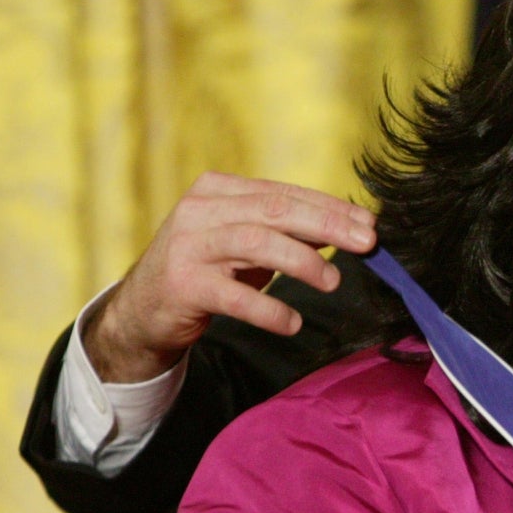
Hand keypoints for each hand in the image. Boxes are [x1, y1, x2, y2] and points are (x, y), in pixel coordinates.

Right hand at [83, 173, 375, 382]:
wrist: (143, 309)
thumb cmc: (206, 271)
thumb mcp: (245, 244)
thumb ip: (286, 232)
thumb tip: (346, 230)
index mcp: (218, 190)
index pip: (283, 193)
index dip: (330, 207)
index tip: (369, 224)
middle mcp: (200, 210)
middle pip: (274, 211)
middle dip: (327, 226)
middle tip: (367, 244)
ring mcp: (188, 246)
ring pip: (256, 243)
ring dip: (302, 262)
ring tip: (333, 282)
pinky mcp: (182, 285)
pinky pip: (233, 296)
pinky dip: (268, 309)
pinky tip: (292, 322)